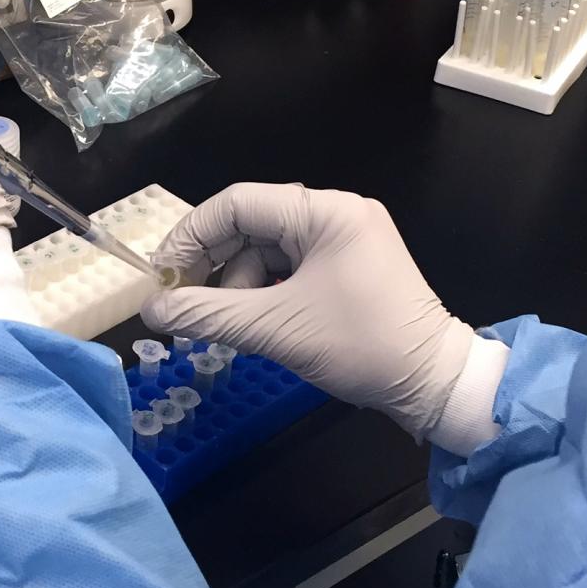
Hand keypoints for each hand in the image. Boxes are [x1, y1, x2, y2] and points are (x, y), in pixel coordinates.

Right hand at [142, 183, 477, 441]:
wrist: (433, 384)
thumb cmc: (360, 345)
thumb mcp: (275, 329)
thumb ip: (207, 315)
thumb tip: (152, 310)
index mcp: (325, 212)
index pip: (237, 203)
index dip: (191, 236)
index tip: (162, 275)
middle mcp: (336, 214)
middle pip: (250, 225)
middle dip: (213, 265)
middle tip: (181, 301)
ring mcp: (345, 240)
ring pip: (267, 251)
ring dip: (239, 286)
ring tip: (229, 326)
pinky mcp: (349, 267)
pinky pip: (290, 268)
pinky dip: (265, 293)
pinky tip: (255, 324)